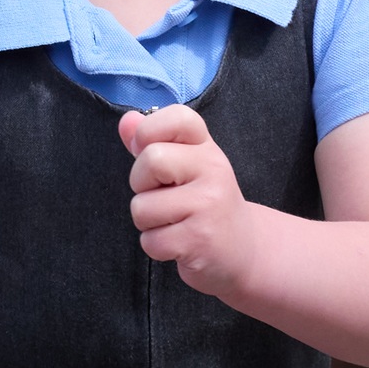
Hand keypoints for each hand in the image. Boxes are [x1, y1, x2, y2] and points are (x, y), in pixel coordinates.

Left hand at [120, 104, 258, 298]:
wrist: (242, 249)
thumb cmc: (203, 203)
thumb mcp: (184, 166)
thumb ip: (152, 142)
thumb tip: (127, 121)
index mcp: (205, 147)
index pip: (178, 118)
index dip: (149, 131)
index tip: (151, 150)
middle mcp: (213, 169)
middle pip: (151, 160)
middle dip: (141, 184)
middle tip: (163, 196)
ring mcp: (209, 204)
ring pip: (142, 207)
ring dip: (148, 222)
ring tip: (174, 222)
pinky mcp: (200, 239)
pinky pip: (151, 241)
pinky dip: (157, 247)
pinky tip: (179, 243)